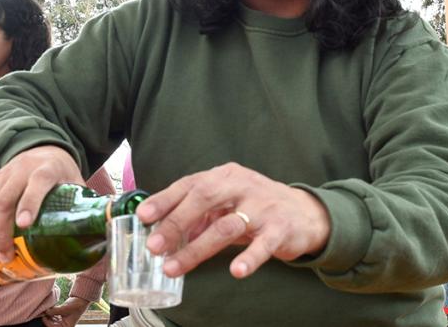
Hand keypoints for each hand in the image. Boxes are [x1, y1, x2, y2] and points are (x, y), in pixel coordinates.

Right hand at [0, 145, 82, 262]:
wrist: (44, 150)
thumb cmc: (62, 173)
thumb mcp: (76, 183)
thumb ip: (84, 205)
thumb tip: (101, 232)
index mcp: (47, 169)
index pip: (37, 183)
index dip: (30, 204)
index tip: (24, 225)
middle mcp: (21, 170)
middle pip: (5, 200)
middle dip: (2, 232)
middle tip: (7, 256)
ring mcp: (3, 175)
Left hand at [43, 296, 89, 326]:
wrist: (81, 300)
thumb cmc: (76, 305)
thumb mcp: (65, 308)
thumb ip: (55, 311)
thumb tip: (46, 312)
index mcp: (66, 326)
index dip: (47, 322)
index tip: (43, 316)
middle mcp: (64, 325)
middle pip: (51, 324)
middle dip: (47, 318)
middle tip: (44, 311)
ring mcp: (62, 321)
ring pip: (51, 320)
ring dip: (48, 314)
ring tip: (47, 308)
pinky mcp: (60, 316)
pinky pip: (53, 316)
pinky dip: (51, 312)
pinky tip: (50, 307)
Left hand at [135, 162, 330, 278]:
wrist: (305, 212)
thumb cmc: (256, 205)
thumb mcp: (227, 201)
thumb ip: (198, 214)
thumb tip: (164, 233)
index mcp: (224, 176)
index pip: (189, 184)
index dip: (164, 200)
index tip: (142, 217)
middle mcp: (241, 186)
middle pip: (204, 199)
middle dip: (175, 223)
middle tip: (153, 246)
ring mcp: (262, 207)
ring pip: (226, 226)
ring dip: (197, 249)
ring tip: (174, 268)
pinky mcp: (280, 229)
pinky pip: (263, 244)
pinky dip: (249, 258)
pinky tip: (236, 271)